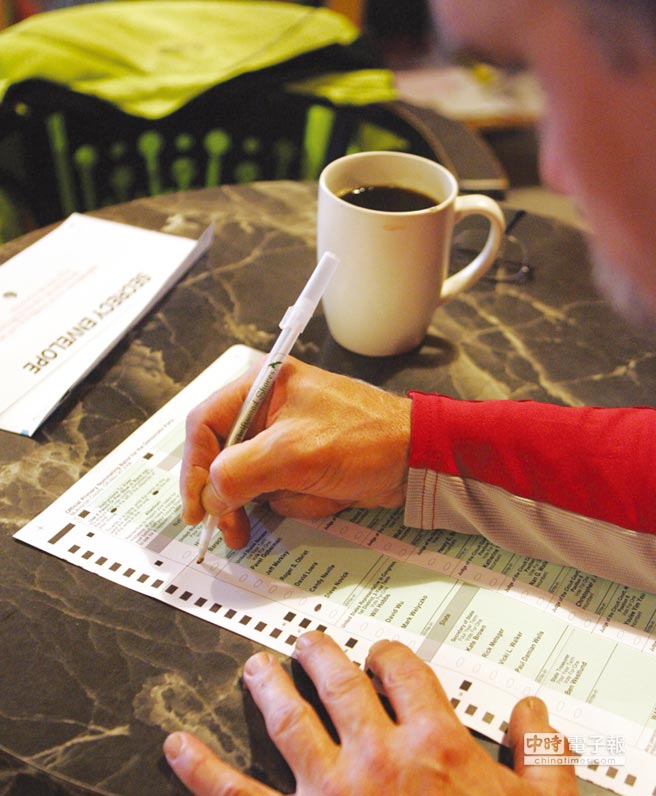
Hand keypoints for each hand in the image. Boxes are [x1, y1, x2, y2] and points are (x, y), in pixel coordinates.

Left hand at [163, 631, 577, 795]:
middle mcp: (379, 758)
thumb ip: (543, 757)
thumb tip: (536, 713)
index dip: (390, 655)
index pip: (404, 671)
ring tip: (255, 667)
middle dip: (322, 654)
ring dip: (268, 687)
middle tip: (309, 642)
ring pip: (289, 720)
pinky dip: (203, 771)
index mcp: (436, 746)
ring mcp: (332, 794)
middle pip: (341, 682)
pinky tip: (179, 747)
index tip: (382, 655)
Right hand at [180, 358, 411, 546]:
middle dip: (234, 494)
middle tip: (233, 530)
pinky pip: (279, 490)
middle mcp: (268, 408)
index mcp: (261, 386)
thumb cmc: (362, 440)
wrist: (417, 461)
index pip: (205, 424)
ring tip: (306, 497)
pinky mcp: (302, 462)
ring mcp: (286, 437)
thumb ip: (238, 472)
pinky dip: (298, 501)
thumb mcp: (291, 454)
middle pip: (223, 456)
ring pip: (250, 480)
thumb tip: (209, 496)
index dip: (193, 468)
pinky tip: (325, 495)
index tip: (197, 509)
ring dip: (275, 498)